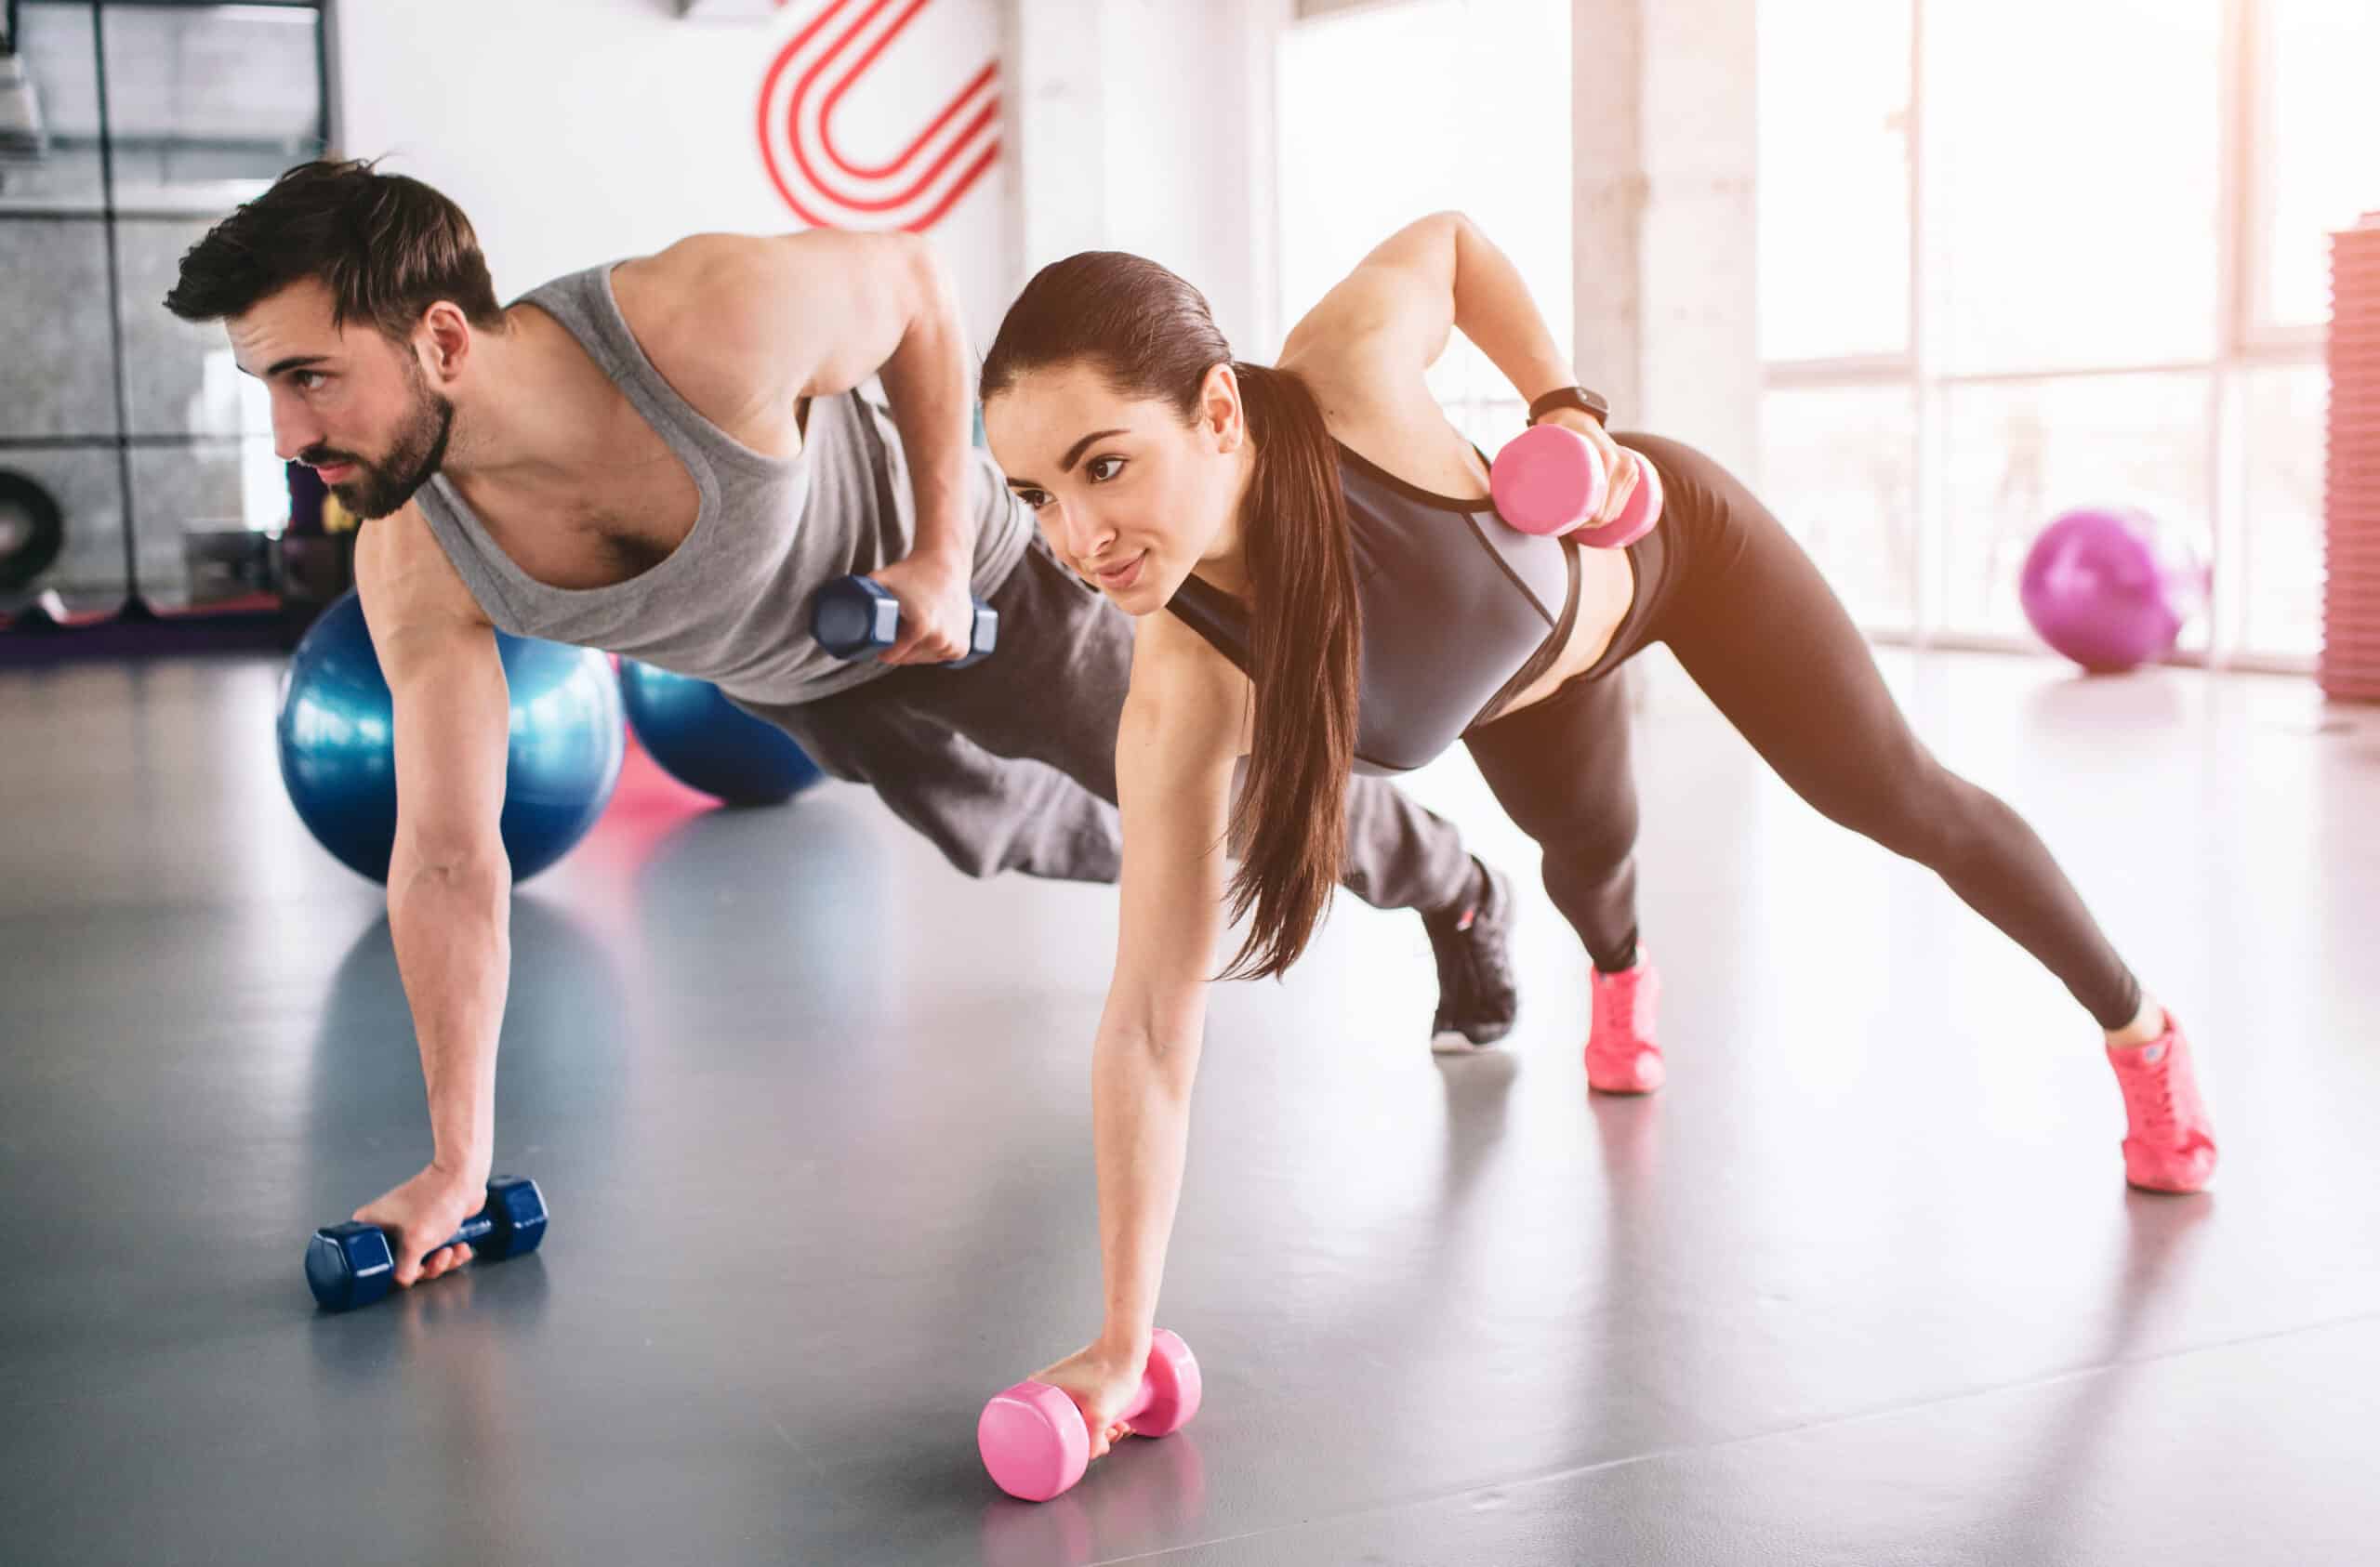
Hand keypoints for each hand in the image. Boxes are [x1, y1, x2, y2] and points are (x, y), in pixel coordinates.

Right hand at [352, 1162, 485, 1290]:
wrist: (464, 1178)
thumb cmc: (436, 1199)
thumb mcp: (414, 1243)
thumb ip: (403, 1271)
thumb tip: (401, 1281)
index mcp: (371, 1226)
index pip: (374, 1263)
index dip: (397, 1273)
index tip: (414, 1268)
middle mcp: (387, 1228)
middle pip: (402, 1266)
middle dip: (428, 1267)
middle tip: (438, 1257)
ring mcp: (410, 1228)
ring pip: (424, 1262)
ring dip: (443, 1261)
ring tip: (451, 1250)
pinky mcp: (431, 1229)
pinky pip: (439, 1252)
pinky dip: (453, 1253)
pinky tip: (461, 1246)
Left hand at [865, 547, 975, 665]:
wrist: (946, 563)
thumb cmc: (909, 571)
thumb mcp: (880, 580)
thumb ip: (855, 589)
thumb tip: (826, 601)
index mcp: (921, 629)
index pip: (893, 656)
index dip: (882, 652)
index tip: (879, 644)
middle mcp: (940, 639)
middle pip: (909, 660)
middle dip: (899, 653)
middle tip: (895, 636)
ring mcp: (954, 644)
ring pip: (926, 660)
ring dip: (917, 654)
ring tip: (912, 635)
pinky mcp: (963, 646)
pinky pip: (942, 659)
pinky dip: (935, 654)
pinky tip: (930, 642)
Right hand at [1030, 1341, 1153, 1463]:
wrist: (1127, 1347)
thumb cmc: (1111, 1372)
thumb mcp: (1099, 1415)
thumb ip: (1092, 1443)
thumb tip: (1092, 1453)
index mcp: (1039, 1393)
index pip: (1047, 1433)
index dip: (1073, 1446)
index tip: (1092, 1442)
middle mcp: (1047, 1390)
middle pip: (1066, 1430)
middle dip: (1093, 1438)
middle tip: (1109, 1432)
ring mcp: (1063, 1388)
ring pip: (1080, 1422)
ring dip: (1102, 1431)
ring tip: (1118, 1426)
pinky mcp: (1079, 1388)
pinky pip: (1087, 1412)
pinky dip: (1104, 1421)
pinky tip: (1120, 1421)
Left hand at [1533, 406, 1642, 531]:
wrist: (1576, 412)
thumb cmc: (1559, 427)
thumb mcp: (1548, 440)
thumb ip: (1535, 456)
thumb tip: (1516, 484)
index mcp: (1607, 460)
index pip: (1600, 509)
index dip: (1581, 523)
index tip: (1563, 524)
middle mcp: (1622, 464)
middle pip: (1608, 513)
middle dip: (1587, 525)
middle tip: (1565, 525)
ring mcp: (1629, 467)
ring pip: (1616, 511)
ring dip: (1598, 523)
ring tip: (1576, 522)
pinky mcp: (1629, 470)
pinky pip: (1623, 502)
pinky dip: (1611, 513)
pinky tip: (1595, 520)